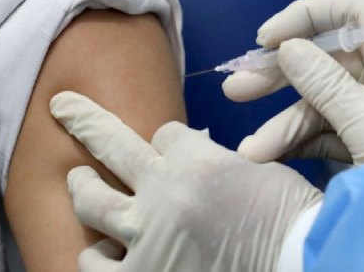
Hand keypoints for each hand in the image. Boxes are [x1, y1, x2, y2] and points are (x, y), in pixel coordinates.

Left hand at [50, 91, 321, 271]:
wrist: (300, 265)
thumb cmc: (293, 222)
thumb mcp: (263, 174)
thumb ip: (219, 161)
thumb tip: (194, 158)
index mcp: (198, 162)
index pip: (166, 132)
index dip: (173, 140)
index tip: (179, 149)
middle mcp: (164, 194)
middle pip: (110, 142)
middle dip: (84, 120)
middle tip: (63, 107)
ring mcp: (146, 238)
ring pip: (91, 201)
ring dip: (83, 188)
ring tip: (78, 183)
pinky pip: (95, 264)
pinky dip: (95, 256)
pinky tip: (99, 251)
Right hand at [223, 0, 363, 166]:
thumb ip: (325, 84)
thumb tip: (287, 47)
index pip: (352, 13)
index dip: (307, 16)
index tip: (267, 38)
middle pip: (323, 62)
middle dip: (279, 77)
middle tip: (235, 90)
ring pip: (316, 105)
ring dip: (281, 126)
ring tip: (251, 152)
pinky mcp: (360, 145)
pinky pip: (321, 135)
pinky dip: (295, 145)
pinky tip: (270, 156)